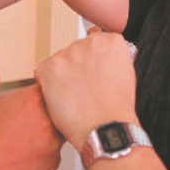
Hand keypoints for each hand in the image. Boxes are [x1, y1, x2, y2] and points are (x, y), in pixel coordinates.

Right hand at [0, 87, 62, 169]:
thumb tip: (36, 93)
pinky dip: (42, 152)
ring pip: (57, 133)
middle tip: (30, 123)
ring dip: (45, 134)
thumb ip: (24, 96)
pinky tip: (24, 154)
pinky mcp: (54, 161)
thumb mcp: (1, 103)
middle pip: (58, 112)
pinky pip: (52, 152)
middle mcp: (50, 119)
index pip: (52, 90)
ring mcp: (55, 142)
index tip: (38, 102)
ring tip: (23, 141)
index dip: (45, 96)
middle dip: (48, 116)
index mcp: (36, 100)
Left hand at [36, 33, 137, 147]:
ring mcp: (67, 53)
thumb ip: (113, 60)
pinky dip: (48, 86)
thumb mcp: (126, 75)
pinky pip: (43, 72)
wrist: (106, 127)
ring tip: (76, 98)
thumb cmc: (117, 109)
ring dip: (64, 76)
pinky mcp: (49, 67)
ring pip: (60, 62)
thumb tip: (102, 60)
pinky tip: (62, 99)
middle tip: (85, 89)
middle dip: (78, 67)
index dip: (95, 62)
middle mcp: (88, 42)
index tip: (96, 75)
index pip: (96, 42)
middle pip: (77, 51)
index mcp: (111, 41)